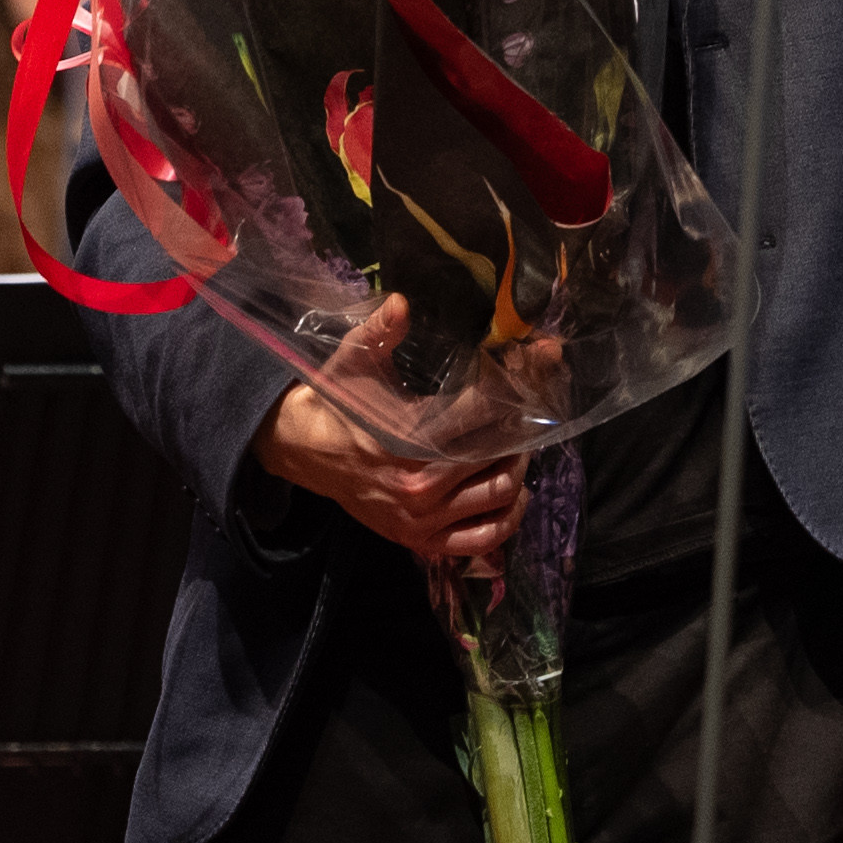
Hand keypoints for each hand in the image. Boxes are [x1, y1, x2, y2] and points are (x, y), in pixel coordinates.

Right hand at [251, 299, 523, 561]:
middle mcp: (419, 483)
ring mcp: (421, 519)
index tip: (539, 362)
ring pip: (500, 495)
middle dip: (526, 427)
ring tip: (520, 444)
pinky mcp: (419, 541)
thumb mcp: (352, 361)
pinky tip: (514, 494)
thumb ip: (378, 331)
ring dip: (520, 468)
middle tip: (536, 404)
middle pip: (501, 454)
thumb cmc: (338, 401)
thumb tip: (400, 302)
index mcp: (407, 438)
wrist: (304, 450)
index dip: (519, 385)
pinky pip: (481, 540)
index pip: (484, 412)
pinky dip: (506, 520)